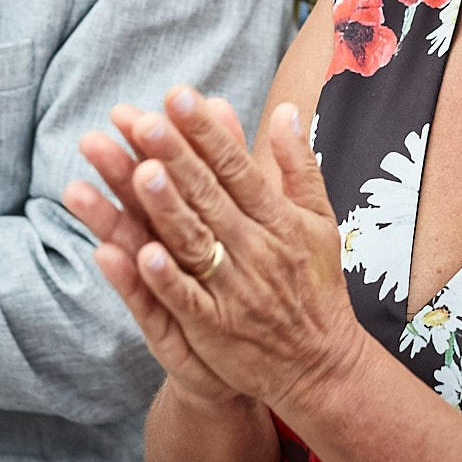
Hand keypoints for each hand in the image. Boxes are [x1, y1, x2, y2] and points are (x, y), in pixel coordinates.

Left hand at [68, 89, 366, 418]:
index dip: (206, 132)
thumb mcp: (319, 220)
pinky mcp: (216, 329)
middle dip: (177, 157)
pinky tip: (140, 256)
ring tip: (139, 173)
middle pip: (210, 196)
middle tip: (144, 120)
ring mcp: (234, 290)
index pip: (237, 166)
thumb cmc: (316, 285)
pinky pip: (187, 301)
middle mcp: (256, 249)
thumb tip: (285, 109)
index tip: (179, 95)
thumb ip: (298, 165)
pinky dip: (166, 279)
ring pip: (195, 242)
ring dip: (167, 209)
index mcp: (277, 219)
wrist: (321, 366)